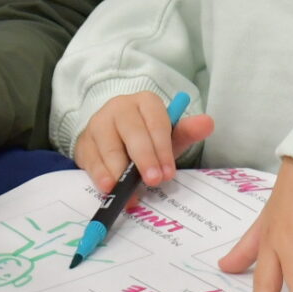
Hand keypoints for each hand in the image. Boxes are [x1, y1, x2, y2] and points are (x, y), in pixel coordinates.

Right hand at [73, 91, 217, 194]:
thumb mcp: (168, 135)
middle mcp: (120, 107)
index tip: (168, 173)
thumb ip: (187, 131)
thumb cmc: (146, 136)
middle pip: (132, 132)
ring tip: (126, 189)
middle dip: (144, 159)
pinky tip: (107, 186)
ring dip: (119, 170)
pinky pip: (91, 158)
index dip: (162, 149)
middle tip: (154, 181)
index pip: (156, 123)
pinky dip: (99, 174)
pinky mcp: (84, 142)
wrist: (113, 135)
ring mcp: (99, 123)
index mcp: (145, 102)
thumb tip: (208, 123)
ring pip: (109, 146)